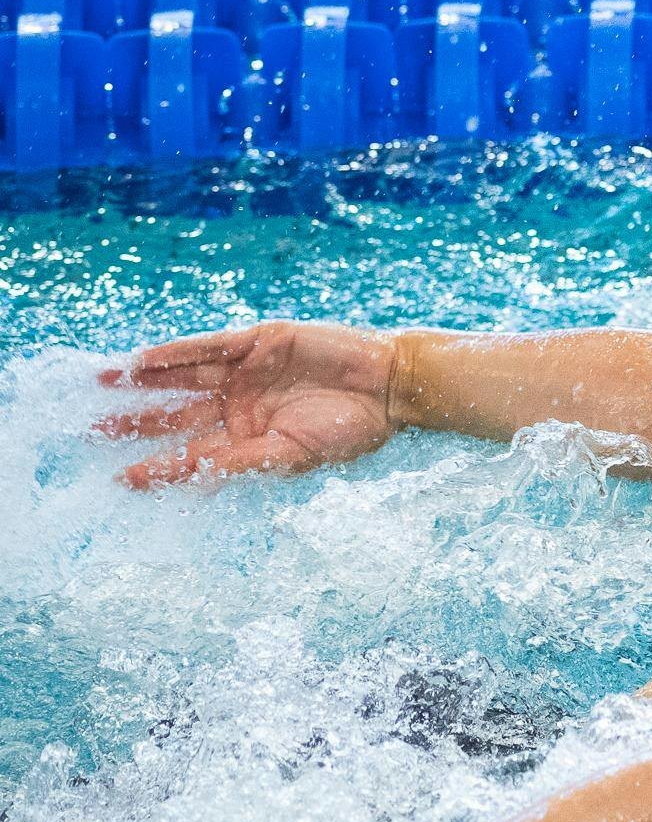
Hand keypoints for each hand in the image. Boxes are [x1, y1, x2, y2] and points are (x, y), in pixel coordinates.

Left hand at [94, 321, 398, 488]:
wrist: (390, 387)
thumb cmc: (351, 430)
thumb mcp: (292, 455)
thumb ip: (240, 462)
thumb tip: (190, 477)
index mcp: (251, 440)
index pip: (193, 454)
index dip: (157, 465)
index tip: (120, 479)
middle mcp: (241, 407)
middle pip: (177, 415)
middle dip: (136, 421)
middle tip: (91, 428)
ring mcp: (245, 373)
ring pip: (182, 378)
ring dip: (143, 382)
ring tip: (101, 382)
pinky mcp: (255, 342)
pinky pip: (205, 348)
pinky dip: (173, 354)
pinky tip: (142, 361)